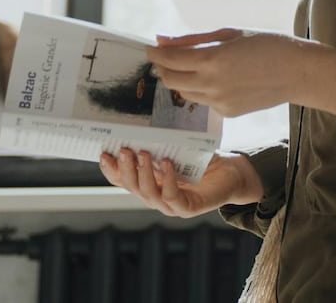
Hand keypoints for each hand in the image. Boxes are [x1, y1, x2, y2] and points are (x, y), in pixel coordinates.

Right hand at [99, 149, 262, 217]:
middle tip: (123, 149)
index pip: (123, 180)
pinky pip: (173, 197)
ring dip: (143, 173)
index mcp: (150, 184)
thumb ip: (158, 146)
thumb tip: (138, 128)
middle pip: (132, 187)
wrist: (231, 173)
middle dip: (125, 168)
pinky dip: (167, 180)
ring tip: (143, 153)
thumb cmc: (202, 161)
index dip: (111, 169)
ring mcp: (171, 206)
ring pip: (149, 193)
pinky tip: (167, 163)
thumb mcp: (176, 150)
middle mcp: (156, 198)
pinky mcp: (188, 208)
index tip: (103, 153)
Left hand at [146, 27, 335, 117]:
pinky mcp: (228, 113)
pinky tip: (213, 79)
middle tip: (161, 58)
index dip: (156, 53)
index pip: (171, 59)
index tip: (150, 47)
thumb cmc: (269, 44)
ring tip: (183, 67)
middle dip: (162, 68)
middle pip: (171, 80)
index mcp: (213, 59)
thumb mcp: (231, 33)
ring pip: (185, 93)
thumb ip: (194, 39)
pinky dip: (200, 89)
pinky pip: (204, 101)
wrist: (299, 73)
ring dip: (178, 80)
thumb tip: (163, 39)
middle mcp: (212, 83)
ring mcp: (220, 102)